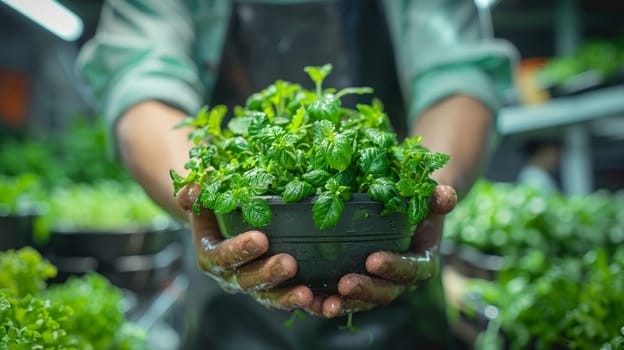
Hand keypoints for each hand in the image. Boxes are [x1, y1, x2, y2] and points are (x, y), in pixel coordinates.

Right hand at [177, 183, 313, 310]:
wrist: (226, 225)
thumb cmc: (216, 207)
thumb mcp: (203, 199)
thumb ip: (194, 196)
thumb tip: (194, 190)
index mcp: (211, 256)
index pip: (223, 257)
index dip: (240, 250)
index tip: (260, 239)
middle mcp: (231, 277)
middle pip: (248, 282)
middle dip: (268, 275)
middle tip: (289, 264)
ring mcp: (255, 287)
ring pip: (271, 298)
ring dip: (288, 298)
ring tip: (307, 294)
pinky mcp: (277, 290)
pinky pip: (293, 301)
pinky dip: (311, 305)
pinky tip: (329, 303)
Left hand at [313, 184, 456, 317]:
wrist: (404, 213)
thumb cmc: (417, 204)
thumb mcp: (429, 198)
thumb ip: (438, 198)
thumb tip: (446, 195)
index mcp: (422, 262)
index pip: (412, 269)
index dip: (394, 267)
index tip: (374, 260)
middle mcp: (401, 281)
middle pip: (385, 293)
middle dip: (365, 290)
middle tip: (345, 284)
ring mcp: (378, 286)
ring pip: (362, 302)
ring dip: (343, 304)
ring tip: (324, 303)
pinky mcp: (358, 286)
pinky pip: (342, 298)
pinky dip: (325, 301)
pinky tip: (308, 301)